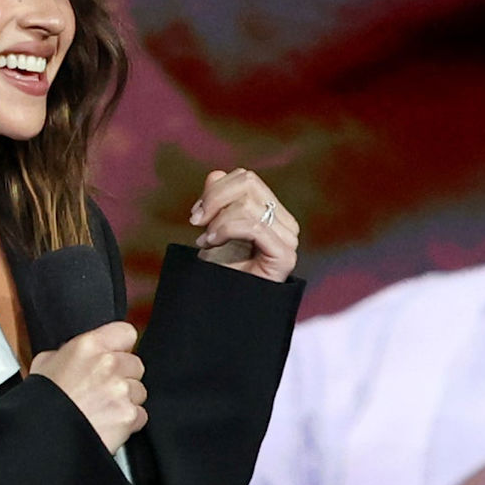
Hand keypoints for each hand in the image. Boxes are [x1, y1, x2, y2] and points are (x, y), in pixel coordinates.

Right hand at [40, 321, 145, 454]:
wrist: (44, 436)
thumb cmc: (42, 404)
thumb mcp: (44, 364)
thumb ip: (69, 353)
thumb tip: (75, 354)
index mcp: (89, 346)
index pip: (126, 333)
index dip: (121, 346)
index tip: (116, 354)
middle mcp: (109, 365)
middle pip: (136, 364)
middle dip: (124, 376)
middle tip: (103, 389)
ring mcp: (122, 391)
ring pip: (139, 391)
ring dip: (126, 399)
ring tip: (102, 408)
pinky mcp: (129, 415)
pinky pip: (140, 415)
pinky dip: (128, 421)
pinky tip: (107, 422)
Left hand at [187, 166, 300, 281]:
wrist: (224, 310)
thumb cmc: (220, 273)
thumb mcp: (213, 228)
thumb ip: (217, 200)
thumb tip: (216, 174)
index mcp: (273, 213)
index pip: (247, 179)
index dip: (216, 189)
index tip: (196, 215)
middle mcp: (285, 223)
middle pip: (248, 182)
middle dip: (214, 199)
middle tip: (196, 222)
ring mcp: (288, 239)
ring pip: (247, 203)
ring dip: (217, 220)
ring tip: (206, 241)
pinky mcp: (284, 256)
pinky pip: (253, 226)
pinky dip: (225, 230)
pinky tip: (211, 244)